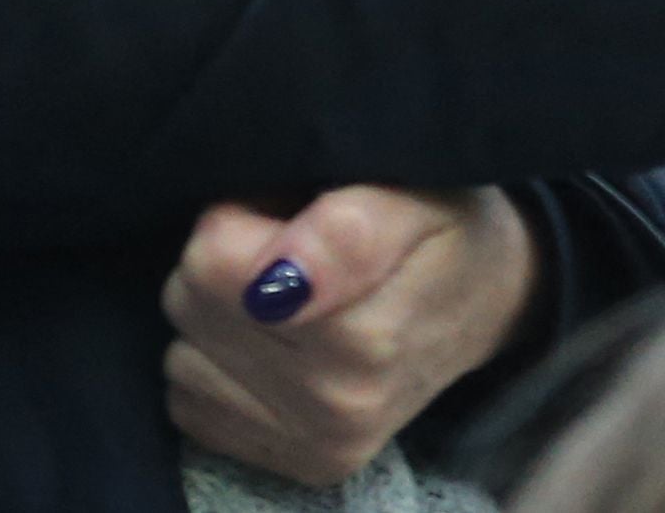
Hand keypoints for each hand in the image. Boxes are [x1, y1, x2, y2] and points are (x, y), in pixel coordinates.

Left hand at [161, 186, 538, 483]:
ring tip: (289, 301)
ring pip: (181, 355)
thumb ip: (347, 229)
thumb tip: (280, 280)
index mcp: (364, 338)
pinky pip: (190, 404)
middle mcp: (338, 408)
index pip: (210, 260)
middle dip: (229, 264)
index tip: (293, 213)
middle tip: (294, 254)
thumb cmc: (442, 231)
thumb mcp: (413, 197)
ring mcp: (315, 446)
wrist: (484, 303)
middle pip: (189, 302)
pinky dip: (220, 367)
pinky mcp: (295, 466)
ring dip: (220, 320)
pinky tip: (276, 346)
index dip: (242, 216)